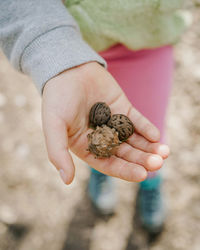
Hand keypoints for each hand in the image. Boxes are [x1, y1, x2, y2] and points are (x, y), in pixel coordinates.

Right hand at [42, 62, 169, 183]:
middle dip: (142, 159)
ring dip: (149, 147)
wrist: (68, 69)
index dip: (125, 170)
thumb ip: (58, 153)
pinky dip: (147, 128)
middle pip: (125, 153)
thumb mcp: (53, 126)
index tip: (142, 174)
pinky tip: (156, 136)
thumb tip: (67, 181)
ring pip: (134, 139)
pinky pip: (137, 121)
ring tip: (164, 152)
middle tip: (157, 163)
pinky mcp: (123, 108)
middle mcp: (101, 137)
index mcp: (86, 146)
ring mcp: (114, 123)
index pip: (108, 164)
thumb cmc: (57, 99)